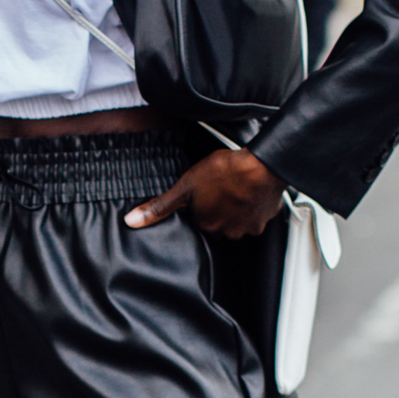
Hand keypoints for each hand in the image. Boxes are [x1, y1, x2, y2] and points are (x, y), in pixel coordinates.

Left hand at [125, 146, 284, 238]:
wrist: (262, 165)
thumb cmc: (225, 172)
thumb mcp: (185, 186)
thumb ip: (159, 206)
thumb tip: (132, 221)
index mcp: (208, 226)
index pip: (201, 223)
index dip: (202, 209)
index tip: (204, 197)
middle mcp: (228, 232)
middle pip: (220, 225)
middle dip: (220, 211)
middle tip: (221, 190)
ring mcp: (249, 227)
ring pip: (239, 221)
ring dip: (237, 209)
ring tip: (235, 189)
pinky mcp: (266, 218)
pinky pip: (257, 215)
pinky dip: (254, 205)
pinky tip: (250, 191)